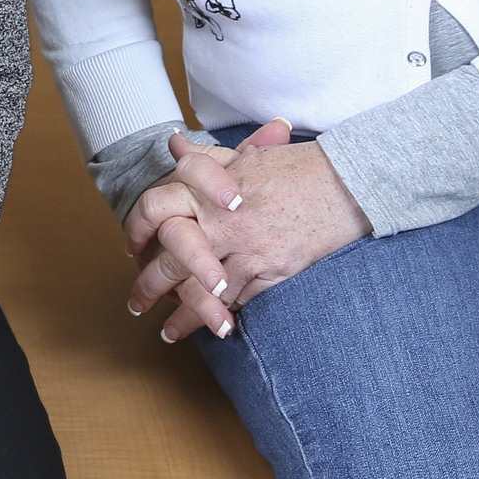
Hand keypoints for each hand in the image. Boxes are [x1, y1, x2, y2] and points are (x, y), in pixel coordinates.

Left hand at [126, 123, 369, 343]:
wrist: (346, 182)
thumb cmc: (296, 167)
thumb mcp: (245, 156)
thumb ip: (205, 159)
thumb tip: (172, 145)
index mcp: (208, 188)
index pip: (154, 207)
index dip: (137, 230)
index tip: (132, 249)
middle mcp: (221, 220)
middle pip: (170, 260)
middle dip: (148, 287)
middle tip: (137, 305)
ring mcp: (246, 248)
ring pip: (201, 291)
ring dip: (182, 316)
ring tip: (168, 333)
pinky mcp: (271, 270)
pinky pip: (237, 300)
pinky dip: (221, 316)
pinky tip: (213, 328)